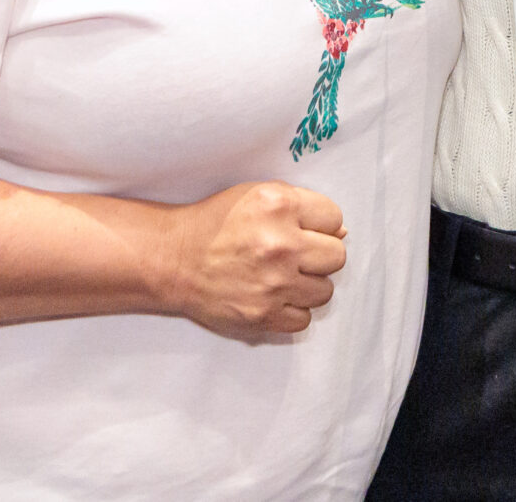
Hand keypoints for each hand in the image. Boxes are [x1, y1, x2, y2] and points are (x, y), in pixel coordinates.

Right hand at [160, 181, 345, 337]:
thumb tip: (341, 231)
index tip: (303, 230)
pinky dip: (292, 311)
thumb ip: (301, 207)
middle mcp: (280, 244)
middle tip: (296, 255)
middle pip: (337, 256)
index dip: (319, 224)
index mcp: (279, 206)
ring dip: (308, 285)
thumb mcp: (256, 196)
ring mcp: (273, 284)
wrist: (174, 259)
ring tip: (283, 277)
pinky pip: (304, 319)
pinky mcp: (263, 316)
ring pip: (325, 291)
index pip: (334, 217)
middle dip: (319, 255)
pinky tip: (275, 297)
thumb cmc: (216, 224)